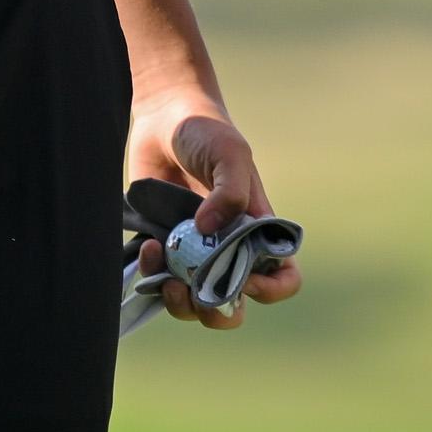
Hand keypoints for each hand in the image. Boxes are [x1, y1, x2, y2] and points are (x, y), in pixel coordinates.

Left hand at [127, 99, 300, 327]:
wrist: (162, 118)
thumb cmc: (208, 132)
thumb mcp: (230, 154)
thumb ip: (230, 192)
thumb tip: (209, 231)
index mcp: (258, 231)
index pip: (283, 276)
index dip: (272, 289)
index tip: (247, 281)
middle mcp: (228, 250)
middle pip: (234, 306)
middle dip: (216, 312)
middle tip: (195, 292)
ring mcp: (193, 254)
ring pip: (194, 303)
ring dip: (180, 301)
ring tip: (166, 276)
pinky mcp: (162, 251)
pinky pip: (159, 282)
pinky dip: (153, 276)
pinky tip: (149, 248)